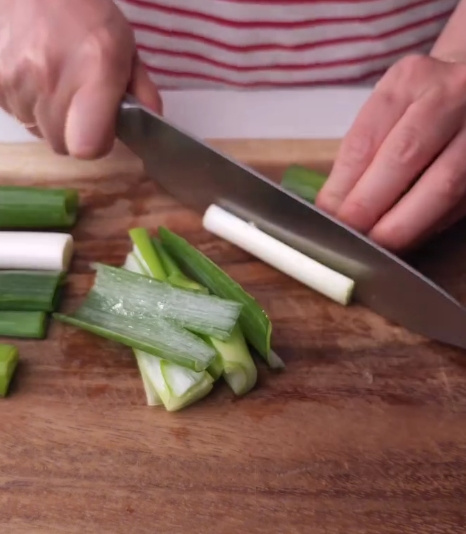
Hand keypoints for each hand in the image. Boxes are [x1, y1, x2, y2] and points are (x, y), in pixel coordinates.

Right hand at [0, 0, 160, 158]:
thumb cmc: (82, 11)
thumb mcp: (124, 44)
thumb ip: (142, 90)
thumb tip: (152, 123)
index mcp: (95, 69)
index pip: (88, 145)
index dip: (98, 143)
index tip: (103, 128)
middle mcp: (51, 78)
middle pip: (63, 144)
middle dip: (76, 132)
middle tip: (81, 103)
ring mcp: (16, 81)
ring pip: (39, 131)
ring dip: (51, 117)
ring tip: (57, 82)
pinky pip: (17, 115)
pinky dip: (29, 105)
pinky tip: (36, 77)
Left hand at [316, 54, 465, 252]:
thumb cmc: (421, 103)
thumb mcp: (388, 109)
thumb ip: (364, 150)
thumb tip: (335, 207)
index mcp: (409, 81)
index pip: (367, 137)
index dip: (344, 184)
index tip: (328, 214)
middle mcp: (451, 95)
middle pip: (404, 155)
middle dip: (370, 205)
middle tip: (349, 234)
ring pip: (443, 184)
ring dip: (404, 224)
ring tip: (377, 244)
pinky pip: (461, 201)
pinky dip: (431, 224)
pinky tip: (409, 237)